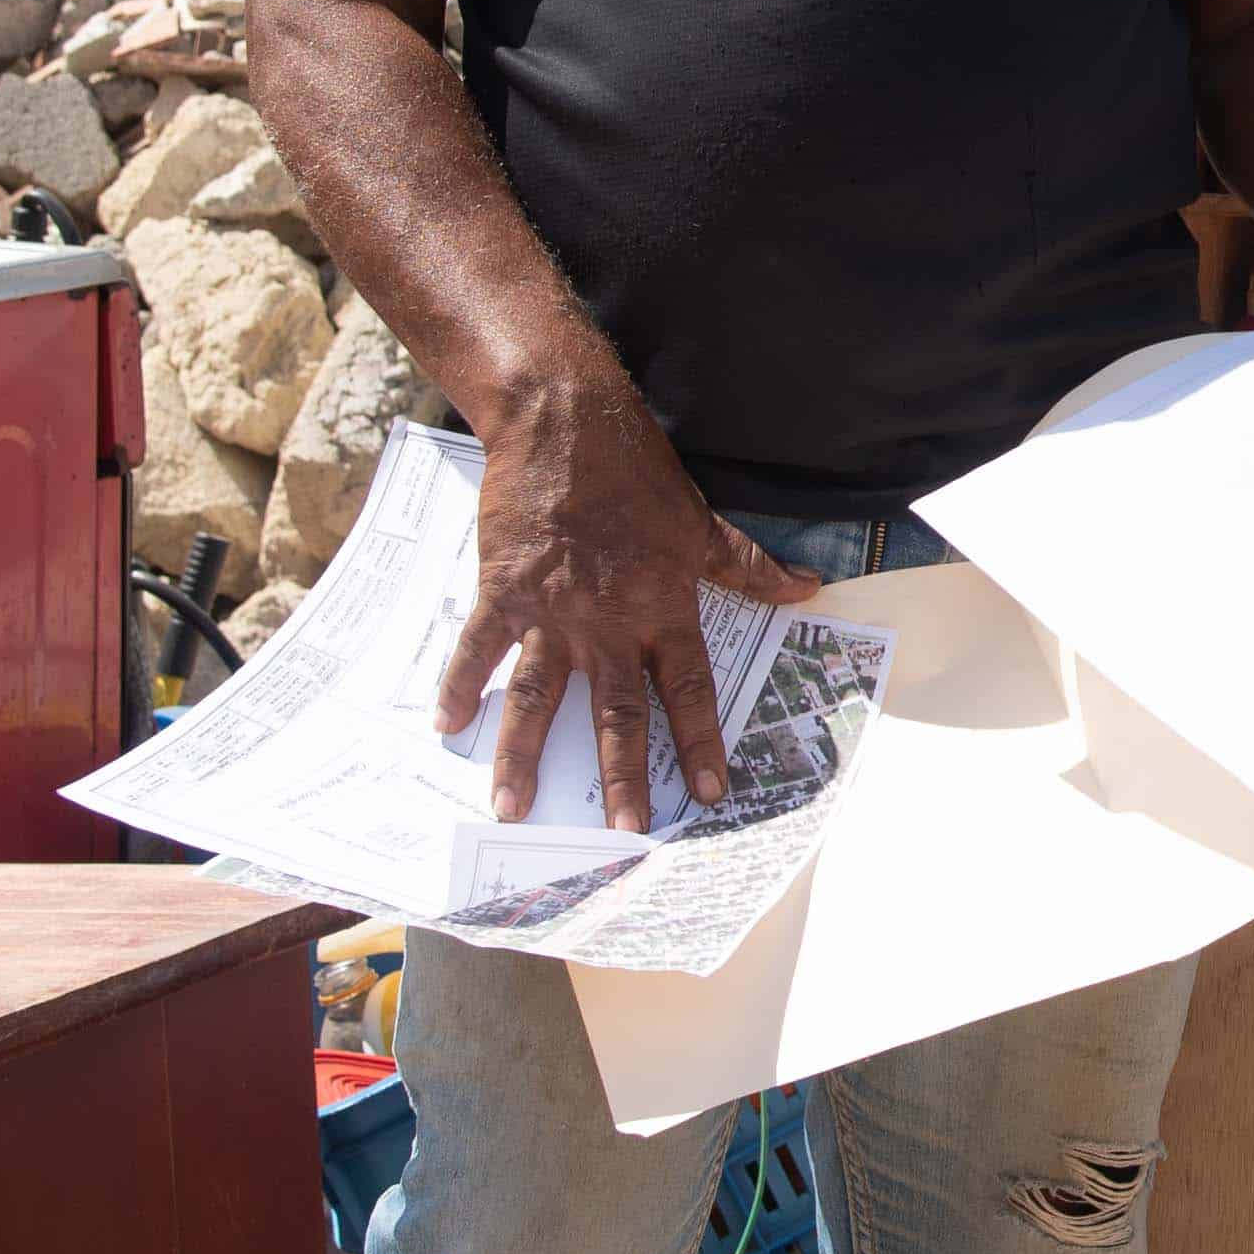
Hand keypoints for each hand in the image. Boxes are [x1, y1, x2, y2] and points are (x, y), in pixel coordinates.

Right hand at [437, 365, 814, 826]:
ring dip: (525, 756)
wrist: (566, 423)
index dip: (699, 742)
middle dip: (621, 775)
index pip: (688, 689)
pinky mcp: (504, 591)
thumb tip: (807, 588)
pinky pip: (479, 650)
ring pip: (540, 698)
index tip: (709, 793)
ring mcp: (552, 611)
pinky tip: (445, 725)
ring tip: (513, 809)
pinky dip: (460, 686)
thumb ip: (748, 567)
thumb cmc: (637, 471)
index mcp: (662, 606)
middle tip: (623, 831)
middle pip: (616, 711)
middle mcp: (608, 621)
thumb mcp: (700, 521)